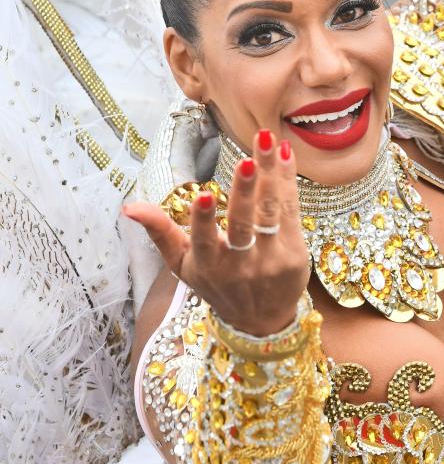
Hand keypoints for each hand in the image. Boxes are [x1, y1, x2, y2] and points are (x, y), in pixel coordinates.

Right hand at [123, 131, 309, 336]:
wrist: (262, 320)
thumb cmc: (215, 284)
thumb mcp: (182, 264)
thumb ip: (159, 233)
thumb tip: (129, 207)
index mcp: (208, 266)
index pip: (204, 241)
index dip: (203, 219)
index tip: (203, 195)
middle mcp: (241, 264)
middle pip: (243, 223)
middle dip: (245, 190)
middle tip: (247, 160)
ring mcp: (271, 259)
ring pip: (271, 212)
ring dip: (271, 175)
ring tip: (269, 143)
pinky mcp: (295, 253)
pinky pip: (291, 211)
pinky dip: (288, 181)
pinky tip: (285, 154)